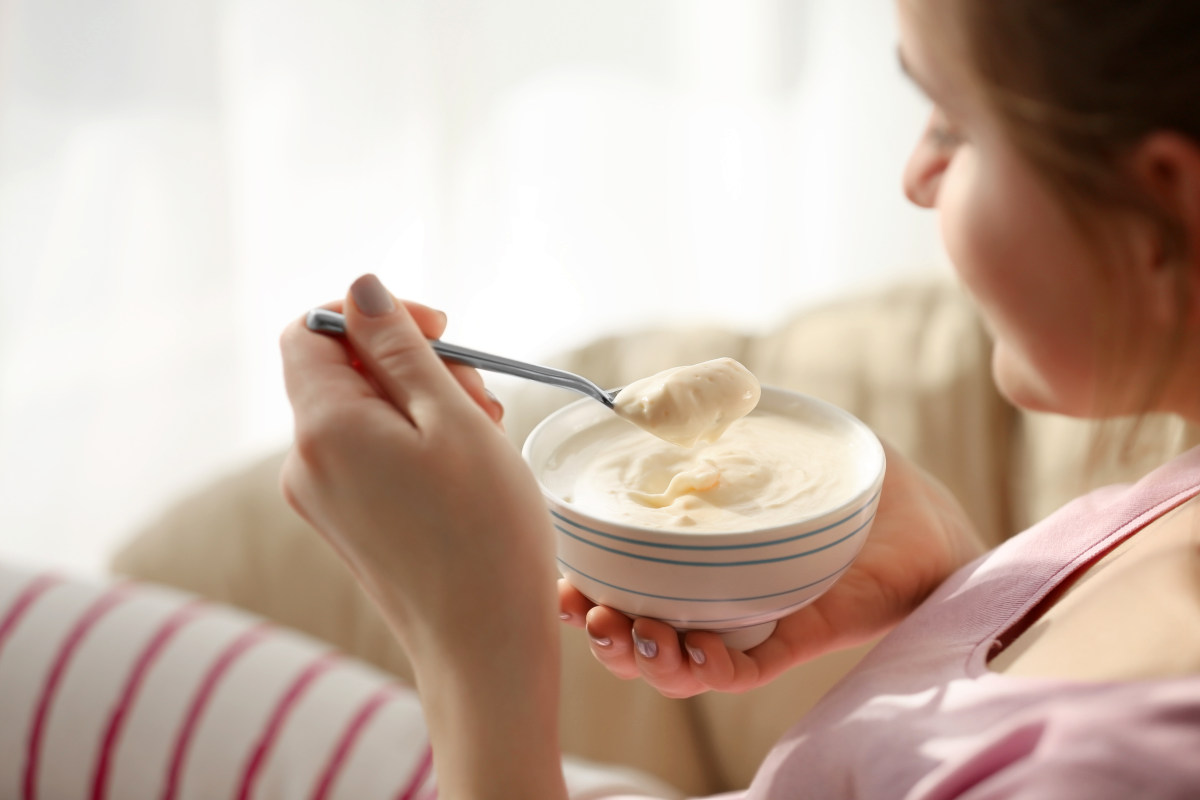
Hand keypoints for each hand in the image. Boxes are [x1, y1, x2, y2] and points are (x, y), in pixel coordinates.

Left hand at [280, 275, 568, 796]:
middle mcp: (305, 462)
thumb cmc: (483, 530)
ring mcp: (322, 499)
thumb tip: (359, 288)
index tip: (438, 329)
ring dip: (424, 405)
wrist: (483, 646)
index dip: (370, 313)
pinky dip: (415, 445)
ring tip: (484, 440)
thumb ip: (398, 347)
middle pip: (342, 370)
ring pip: (364, 413)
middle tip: (481, 399)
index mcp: (323, 427)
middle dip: (413, 364)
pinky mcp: (346, 525)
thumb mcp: (450, 418)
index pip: (309, 330)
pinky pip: (369, 456)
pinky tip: (465, 471)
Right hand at [559, 440, 985, 696]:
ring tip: (626, 631)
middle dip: (601, 629)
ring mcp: (753, 624)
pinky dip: (705, 668)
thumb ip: (720, 417)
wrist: (928, 520)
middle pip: (641, 630)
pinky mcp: (796, 640)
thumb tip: (649, 393)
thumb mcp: (779, 440)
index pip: (631, 581)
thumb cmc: (854, 483)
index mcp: (703, 559)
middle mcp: (718, 599)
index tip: (563, 576)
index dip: (588, 585)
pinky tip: (684, 652)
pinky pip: (741, 671)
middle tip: (585, 610)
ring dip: (641, 655)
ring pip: (679, 662)